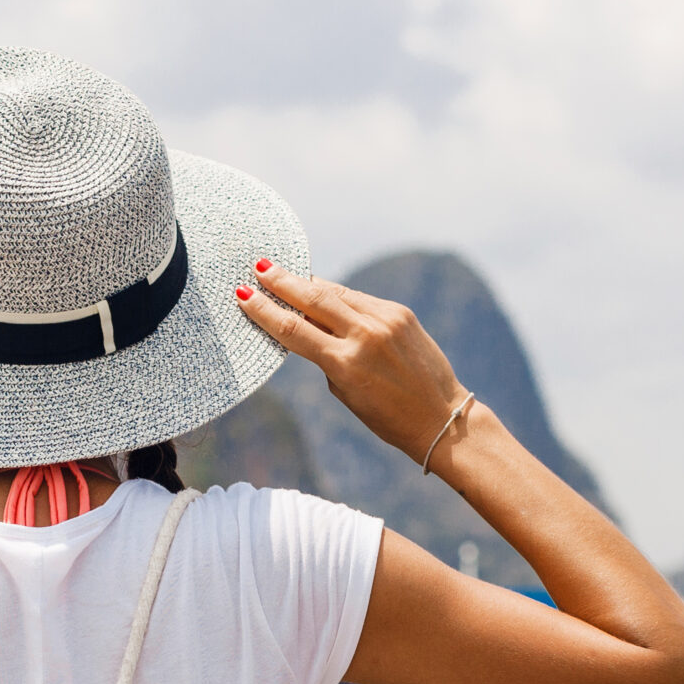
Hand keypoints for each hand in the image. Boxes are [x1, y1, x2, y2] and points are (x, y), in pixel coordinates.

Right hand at [235, 263, 466, 465]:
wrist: (439, 416)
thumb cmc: (387, 417)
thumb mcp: (345, 392)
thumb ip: (326, 357)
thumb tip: (309, 323)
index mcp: (345, 364)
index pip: (293, 330)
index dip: (265, 311)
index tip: (244, 294)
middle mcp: (365, 336)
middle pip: (312, 299)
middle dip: (282, 281)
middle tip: (258, 266)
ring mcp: (385, 320)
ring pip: (336, 293)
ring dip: (307, 283)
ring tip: (283, 273)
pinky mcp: (399, 313)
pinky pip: (359, 298)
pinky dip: (337, 295)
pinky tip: (321, 291)